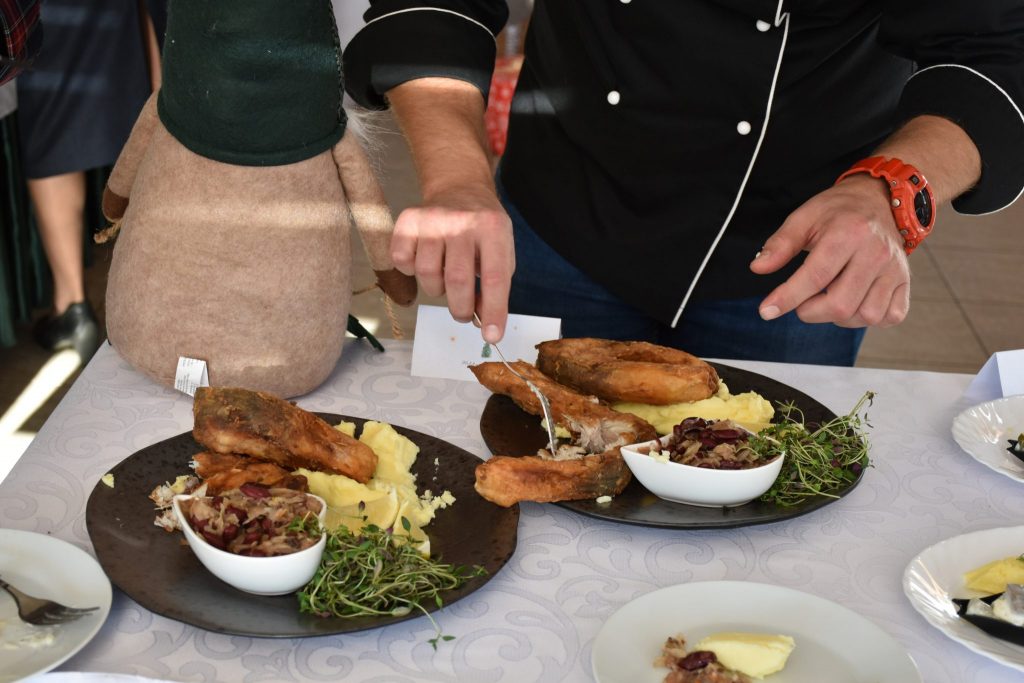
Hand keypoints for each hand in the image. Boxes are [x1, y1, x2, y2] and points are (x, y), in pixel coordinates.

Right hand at [390, 186, 513, 341]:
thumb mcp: (501, 250)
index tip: (492, 336)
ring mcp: (433, 219)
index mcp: (493, 228)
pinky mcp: (408, 220)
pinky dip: (411, 271)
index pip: (495, 278)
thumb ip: (494, 286)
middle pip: (457, 281)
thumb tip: (481, 321)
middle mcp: (462, 221)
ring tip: (444, 278)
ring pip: (427, 274)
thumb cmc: (482, 230)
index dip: (494, 311)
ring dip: (436, 289)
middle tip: (463, 313)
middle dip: (461, 309)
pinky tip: (424, 260)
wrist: (459, 187)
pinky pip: (402, 261)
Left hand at [750, 174, 910, 327]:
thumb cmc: (837, 212)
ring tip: (827, 298)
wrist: (878, 200)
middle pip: (840, 304)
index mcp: (848, 233)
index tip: (766, 311)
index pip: (815, 276)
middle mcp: (876, 253)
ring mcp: (895, 269)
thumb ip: (780, 244)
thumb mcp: (803, 217)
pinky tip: (854, 303)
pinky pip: (891, 316)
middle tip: (801, 301)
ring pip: (866, 315)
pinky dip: (869, 318)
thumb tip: (758, 267)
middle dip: (810, 312)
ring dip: (838, 317)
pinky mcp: (905, 281)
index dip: (787, 298)